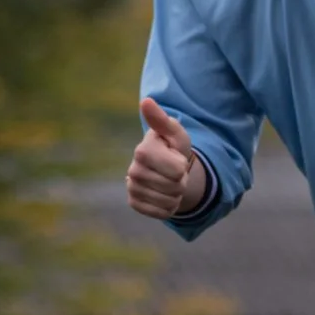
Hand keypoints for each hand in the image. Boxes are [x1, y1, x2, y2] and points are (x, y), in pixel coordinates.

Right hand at [127, 98, 205, 219]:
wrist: (167, 169)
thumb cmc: (172, 147)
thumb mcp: (174, 133)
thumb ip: (161, 120)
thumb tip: (146, 101)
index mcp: (142, 150)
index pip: (177, 170)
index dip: (182, 166)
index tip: (176, 157)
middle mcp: (133, 170)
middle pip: (174, 187)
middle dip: (180, 181)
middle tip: (174, 172)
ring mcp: (132, 188)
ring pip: (169, 202)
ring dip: (176, 194)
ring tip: (170, 182)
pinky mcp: (134, 203)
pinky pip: (161, 213)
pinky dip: (168, 207)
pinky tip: (164, 195)